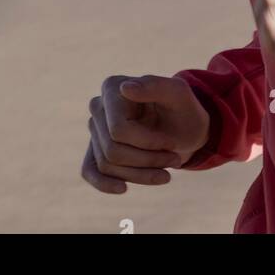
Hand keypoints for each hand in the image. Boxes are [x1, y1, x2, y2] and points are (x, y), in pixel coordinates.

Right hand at [81, 73, 210, 193]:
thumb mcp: (178, 93)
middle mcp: (98, 106)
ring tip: (166, 172)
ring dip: (140, 174)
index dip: (147, 143)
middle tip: (175, 160)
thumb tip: (124, 88)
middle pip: (112, 151)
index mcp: (112, 87)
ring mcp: (95, 128)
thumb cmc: (182, 107)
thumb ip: (154, 86)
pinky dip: (104, 184)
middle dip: (146, 161)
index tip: (171, 144)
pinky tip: (123, 188)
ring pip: (107, 165)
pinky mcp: (95, 147)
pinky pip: (89, 170)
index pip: (118, 131)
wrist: (184, 126)